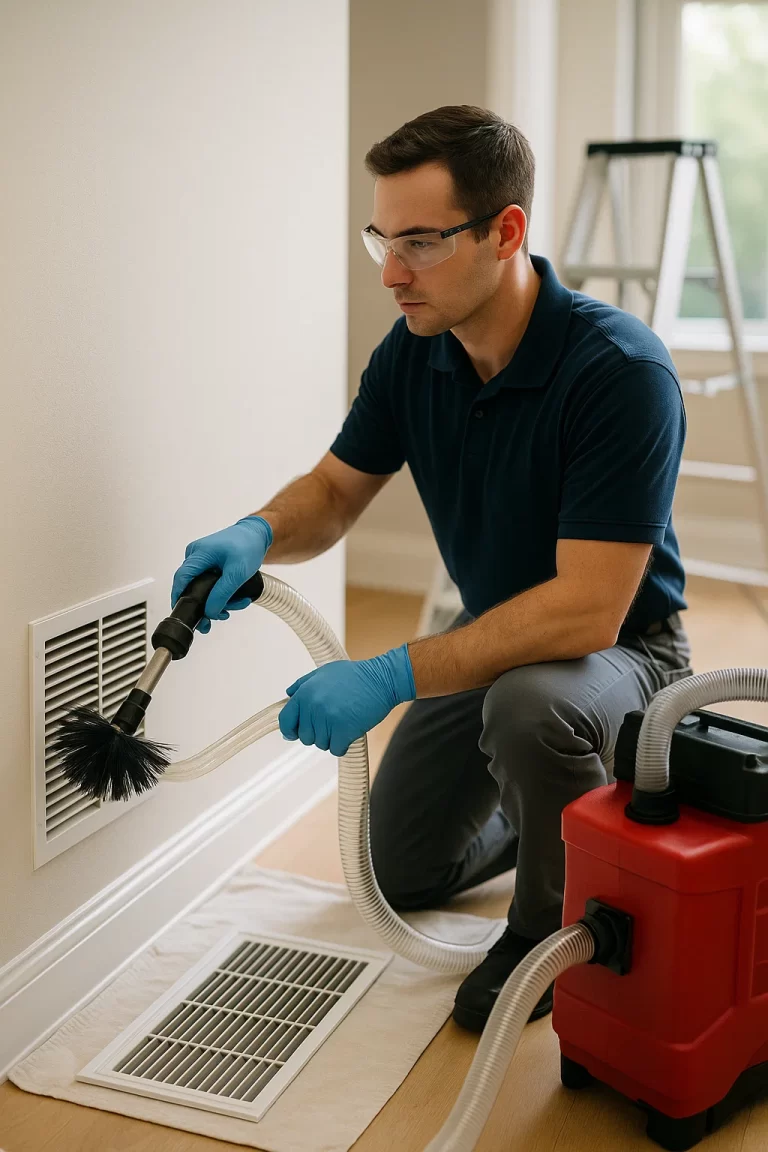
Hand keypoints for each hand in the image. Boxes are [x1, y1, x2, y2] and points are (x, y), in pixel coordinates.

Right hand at [171, 515, 271, 632]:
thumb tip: (209, 612)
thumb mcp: (237, 573)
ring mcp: (201, 559)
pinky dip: (221, 592)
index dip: (179, 598)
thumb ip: (222, 594)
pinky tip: (235, 597)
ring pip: (202, 587)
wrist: (257, 534)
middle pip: (192, 586)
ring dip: (219, 599)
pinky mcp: (208, 563)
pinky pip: (208, 582)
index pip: (181, 579)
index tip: (185, 614)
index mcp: (198, 553)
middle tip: (222, 615)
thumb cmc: (248, 546)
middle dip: (207, 604)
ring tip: (239, 602)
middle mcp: (195, 555)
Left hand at [278, 644, 415, 756]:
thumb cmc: (354, 675)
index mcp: (305, 693)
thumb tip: (288, 696)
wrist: (381, 679)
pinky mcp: (344, 730)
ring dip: (332, 739)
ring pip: (321, 744)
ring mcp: (328, 719)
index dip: (290, 730)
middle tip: (332, 722)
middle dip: (317, 733)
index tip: (295, 734)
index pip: (285, 720)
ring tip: (343, 723)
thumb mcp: (323, 672)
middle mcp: (313, 707)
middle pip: (305, 737)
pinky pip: (336, 750)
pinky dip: (343, 745)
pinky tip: (349, 732)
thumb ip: (302, 684)